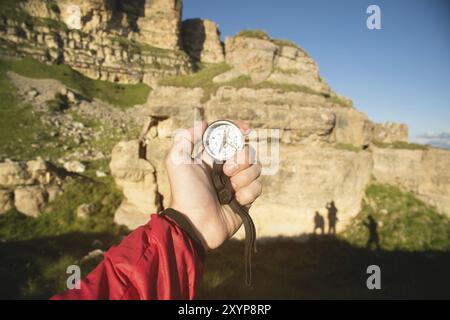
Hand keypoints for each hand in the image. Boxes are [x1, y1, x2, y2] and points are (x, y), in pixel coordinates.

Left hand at [165, 121, 261, 249]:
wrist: (196, 223)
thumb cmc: (185, 193)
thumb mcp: (177, 163)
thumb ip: (184, 139)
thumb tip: (202, 123)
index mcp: (210, 157)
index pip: (229, 136)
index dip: (237, 129)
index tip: (246, 129)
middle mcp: (225, 168)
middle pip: (246, 150)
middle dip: (240, 159)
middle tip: (226, 171)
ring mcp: (237, 183)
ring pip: (255, 167)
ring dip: (243, 178)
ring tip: (229, 190)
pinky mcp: (246, 198)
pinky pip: (258, 186)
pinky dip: (247, 193)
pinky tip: (235, 201)